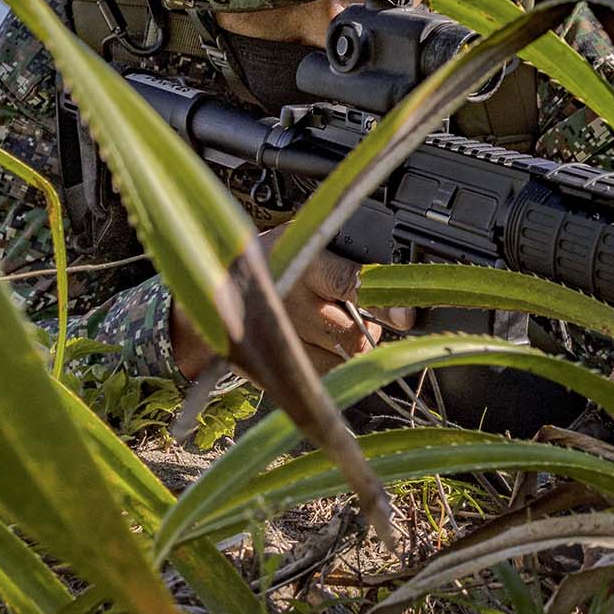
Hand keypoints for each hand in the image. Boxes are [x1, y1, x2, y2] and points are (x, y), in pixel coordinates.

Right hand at [168, 227, 417, 380]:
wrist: (208, 282)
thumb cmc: (268, 257)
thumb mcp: (300, 239)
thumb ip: (343, 256)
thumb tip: (390, 277)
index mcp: (301, 263)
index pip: (351, 283)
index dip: (382, 300)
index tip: (405, 314)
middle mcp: (290, 303)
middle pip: (353, 333)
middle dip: (369, 328)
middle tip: (363, 314)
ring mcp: (280, 339)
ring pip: (342, 358)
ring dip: (351, 347)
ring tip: (335, 324)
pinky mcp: (272, 365)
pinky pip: (322, 374)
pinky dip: (331, 363)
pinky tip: (318, 343)